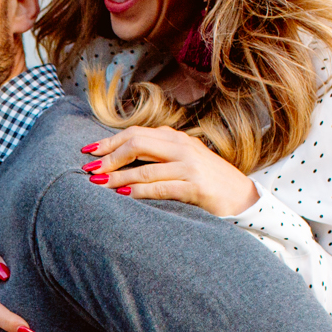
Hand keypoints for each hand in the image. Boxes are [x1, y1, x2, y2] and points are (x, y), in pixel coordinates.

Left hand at [80, 125, 258, 216]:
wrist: (243, 198)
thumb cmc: (207, 182)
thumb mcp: (183, 162)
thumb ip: (158, 156)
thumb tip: (119, 161)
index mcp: (176, 138)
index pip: (135, 133)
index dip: (109, 142)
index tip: (88, 151)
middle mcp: (182, 147)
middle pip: (136, 143)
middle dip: (109, 156)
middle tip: (89, 169)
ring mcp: (190, 165)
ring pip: (144, 168)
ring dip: (117, 177)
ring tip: (98, 184)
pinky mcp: (195, 186)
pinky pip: (159, 187)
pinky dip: (138, 191)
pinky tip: (123, 195)